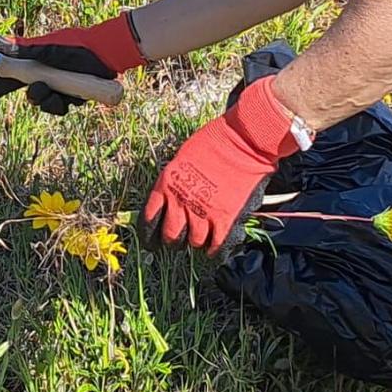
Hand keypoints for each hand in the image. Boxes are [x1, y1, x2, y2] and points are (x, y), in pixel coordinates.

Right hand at [0, 12, 144, 114]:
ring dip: (37, 96)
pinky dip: (56, 102)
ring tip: (45, 87)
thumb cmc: (77, 46)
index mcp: (32, 60)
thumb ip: (21, 50)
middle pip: (10, 87)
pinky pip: (54, 108)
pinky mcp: (67, 99)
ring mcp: (53, 87)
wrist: (107, 55)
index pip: (2, 68)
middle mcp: (40, 74)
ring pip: (35, 100)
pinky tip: (62, 94)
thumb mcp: (47, 48)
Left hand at [141, 74, 300, 254]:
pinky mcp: (225, 220)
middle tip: (181, 238)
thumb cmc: (213, 142)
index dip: (148, 236)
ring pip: (194, 242)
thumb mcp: (182, 159)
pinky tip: (216, 248)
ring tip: (204, 234)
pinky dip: (215, 251)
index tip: (151, 244)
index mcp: (166, 185)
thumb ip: (177, 183)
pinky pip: (216, 247)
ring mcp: (203, 213)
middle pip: (171, 236)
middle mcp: (181, 202)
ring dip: (198, 241)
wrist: (243, 140)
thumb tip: (176, 200)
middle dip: (175, 240)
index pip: (149, 219)